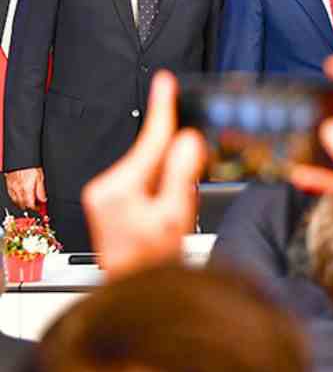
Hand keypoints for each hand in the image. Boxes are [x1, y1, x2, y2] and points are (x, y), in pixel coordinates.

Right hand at [5, 167, 45, 210]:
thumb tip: (43, 199)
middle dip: (29, 207)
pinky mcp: (8, 184)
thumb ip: (41, 190)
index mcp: (27, 188)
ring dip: (22, 203)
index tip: (39, 207)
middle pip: (22, 204)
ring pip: (15, 201)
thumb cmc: (30, 166)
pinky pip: (10, 195)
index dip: (36, 208)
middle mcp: (18, 189)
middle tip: (35, 205)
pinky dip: (15, 198)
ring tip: (28, 202)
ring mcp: (12, 187)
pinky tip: (20, 196)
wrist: (21, 159)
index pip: (30, 204)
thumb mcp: (40, 177)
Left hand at [81, 71, 204, 278]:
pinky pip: (142, 181)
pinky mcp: (110, 203)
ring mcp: (105, 196)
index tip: (166, 81)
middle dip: (175, 161)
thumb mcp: (176, 215)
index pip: (149, 140)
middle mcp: (106, 188)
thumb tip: (187, 139)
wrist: (136, 289)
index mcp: (119, 187)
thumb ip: (183, 173)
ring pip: (149, 169)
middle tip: (187, 190)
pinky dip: (161, 186)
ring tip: (176, 210)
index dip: (162, 108)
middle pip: (150, 155)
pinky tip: (167, 209)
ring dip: (170, 179)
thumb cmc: (154, 261)